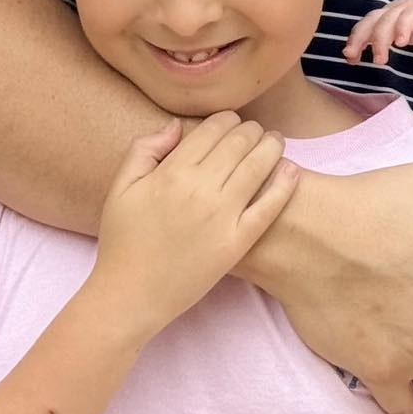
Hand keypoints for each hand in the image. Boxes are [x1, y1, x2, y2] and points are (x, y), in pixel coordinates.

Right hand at [90, 113, 297, 338]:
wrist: (129, 295)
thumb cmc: (122, 241)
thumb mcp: (121, 188)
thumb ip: (145, 149)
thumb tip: (176, 125)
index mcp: (172, 172)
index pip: (213, 129)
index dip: (227, 118)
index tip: (232, 121)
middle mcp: (201, 189)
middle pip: (240, 142)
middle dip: (252, 129)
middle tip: (256, 130)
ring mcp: (223, 216)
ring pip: (259, 165)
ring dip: (272, 146)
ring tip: (275, 142)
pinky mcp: (237, 242)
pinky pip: (269, 206)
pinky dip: (284, 184)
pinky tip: (291, 170)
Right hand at [342, 0, 412, 76]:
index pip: (410, 15)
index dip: (403, 26)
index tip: (400, 43)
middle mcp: (402, 8)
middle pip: (385, 19)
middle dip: (378, 38)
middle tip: (379, 61)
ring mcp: (390, 11)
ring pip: (370, 20)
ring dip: (358, 36)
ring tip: (350, 56)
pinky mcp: (382, 17)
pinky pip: (365, 25)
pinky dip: (355, 38)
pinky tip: (350, 56)